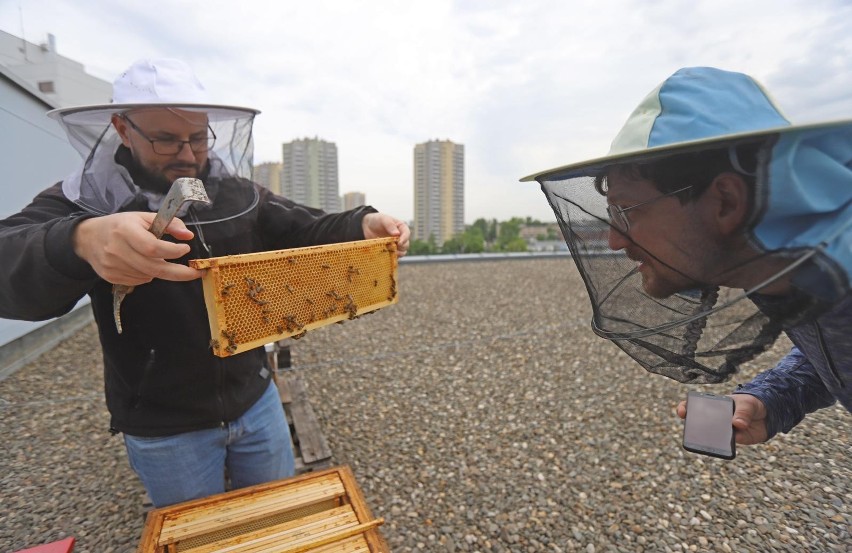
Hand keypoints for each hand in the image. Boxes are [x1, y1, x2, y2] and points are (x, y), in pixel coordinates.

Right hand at [72, 212, 201, 285]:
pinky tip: (141, 263)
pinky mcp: (110, 277)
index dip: (172, 251)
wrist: (88, 237)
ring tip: (155, 258)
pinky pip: (138, 281)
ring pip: (148, 275)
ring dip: (159, 270)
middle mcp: (116, 249)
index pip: (152, 247)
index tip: (186, 250)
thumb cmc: (120, 225)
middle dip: (179, 272)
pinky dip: (147, 274)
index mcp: (124, 230)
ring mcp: (111, 266)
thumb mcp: (143, 217)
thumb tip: (188, 235)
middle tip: (196, 272)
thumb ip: (168, 223)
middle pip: (153, 267)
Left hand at [362, 213, 409, 256]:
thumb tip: (397, 234)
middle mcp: (400, 237)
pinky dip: (391, 257)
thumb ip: (390, 225)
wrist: (367, 227)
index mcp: (401, 228)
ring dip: (396, 253)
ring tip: (387, 250)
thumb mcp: (383, 219)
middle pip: (406, 245)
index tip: (399, 243)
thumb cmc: (377, 220)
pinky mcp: (390, 251)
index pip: (407, 234)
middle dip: (400, 247)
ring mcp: (395, 245)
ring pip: (402, 252)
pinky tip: (385, 255)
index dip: (404, 239)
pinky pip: (394, 256)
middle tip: (390, 246)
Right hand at [676, 393, 768, 444]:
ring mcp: (723, 430)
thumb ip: (742, 413)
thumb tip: (737, 424)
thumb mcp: (747, 404)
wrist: (768, 414)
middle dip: (694, 427)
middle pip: (699, 423)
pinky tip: (729, 444)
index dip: (685, 408)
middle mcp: (715, 419)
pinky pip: (728, 445)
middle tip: (692, 429)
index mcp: (713, 405)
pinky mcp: (734, 440)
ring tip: (711, 440)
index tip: (682, 412)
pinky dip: (728, 445)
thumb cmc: (751, 404)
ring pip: (712, 436)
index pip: (694, 405)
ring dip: (711, 438)